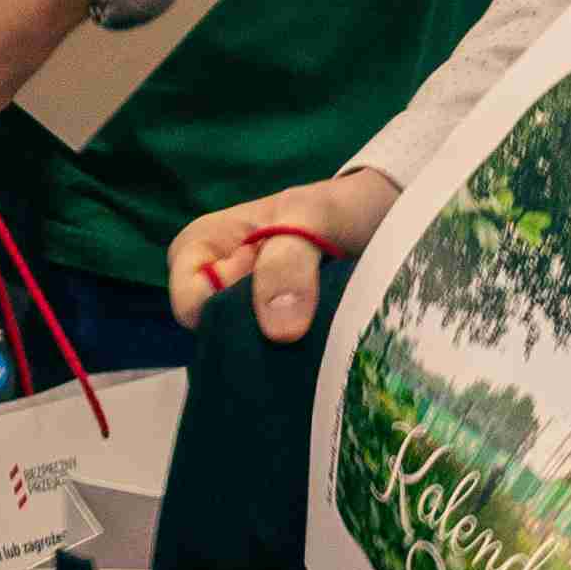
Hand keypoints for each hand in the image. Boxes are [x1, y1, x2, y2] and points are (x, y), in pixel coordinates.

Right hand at [167, 169, 396, 340]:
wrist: (380, 219)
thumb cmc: (333, 208)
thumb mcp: (311, 217)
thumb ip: (287, 264)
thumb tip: (279, 333)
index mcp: (197, 248)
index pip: (190, 303)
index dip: (228, 307)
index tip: (270, 289)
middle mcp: (211, 285)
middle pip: (214, 334)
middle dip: (258, 334)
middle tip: (306, 311)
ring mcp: (242, 313)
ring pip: (244, 351)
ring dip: (282, 350)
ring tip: (322, 324)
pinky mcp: (273, 336)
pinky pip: (272, 361)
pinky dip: (298, 357)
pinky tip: (324, 345)